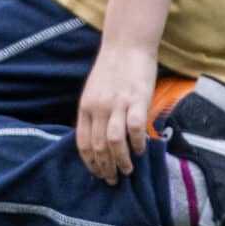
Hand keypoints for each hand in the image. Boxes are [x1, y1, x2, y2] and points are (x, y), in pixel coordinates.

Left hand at [75, 44, 157, 183]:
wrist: (126, 46)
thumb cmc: (111, 71)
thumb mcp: (93, 93)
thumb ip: (94, 114)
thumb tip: (98, 139)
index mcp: (85, 107)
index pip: (82, 142)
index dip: (90, 162)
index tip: (98, 174)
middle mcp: (98, 108)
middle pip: (98, 146)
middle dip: (105, 167)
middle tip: (113, 180)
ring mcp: (117, 104)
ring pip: (114, 141)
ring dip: (121, 160)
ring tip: (128, 170)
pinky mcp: (136, 99)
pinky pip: (134, 127)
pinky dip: (137, 142)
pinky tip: (141, 150)